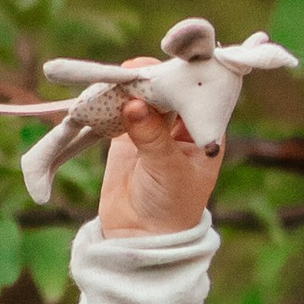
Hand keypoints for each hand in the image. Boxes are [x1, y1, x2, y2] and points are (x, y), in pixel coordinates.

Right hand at [97, 59, 226, 238]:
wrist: (140, 237)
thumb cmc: (170, 208)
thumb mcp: (166, 170)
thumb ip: (152, 137)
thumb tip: (133, 103)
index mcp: (203, 132)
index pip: (198, 94)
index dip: (184, 76)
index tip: (166, 65)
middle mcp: (181, 126)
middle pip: (167, 89)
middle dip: (151, 78)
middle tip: (132, 70)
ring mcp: (152, 128)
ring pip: (141, 95)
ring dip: (127, 86)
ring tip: (113, 79)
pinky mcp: (125, 134)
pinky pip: (118, 109)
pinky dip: (109, 100)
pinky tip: (100, 91)